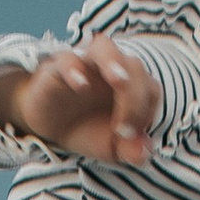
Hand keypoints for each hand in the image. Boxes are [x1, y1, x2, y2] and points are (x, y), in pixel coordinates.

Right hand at [0, 41, 160, 164]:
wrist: (49, 128)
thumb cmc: (87, 130)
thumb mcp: (111, 148)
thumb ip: (131, 151)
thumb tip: (145, 152)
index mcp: (131, 85)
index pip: (150, 89)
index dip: (147, 112)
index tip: (131, 137)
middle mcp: (112, 68)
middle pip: (134, 66)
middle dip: (135, 99)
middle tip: (123, 131)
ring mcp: (85, 64)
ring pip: (105, 47)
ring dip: (114, 62)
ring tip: (119, 82)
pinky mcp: (57, 67)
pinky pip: (67, 58)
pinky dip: (75, 69)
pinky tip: (81, 87)